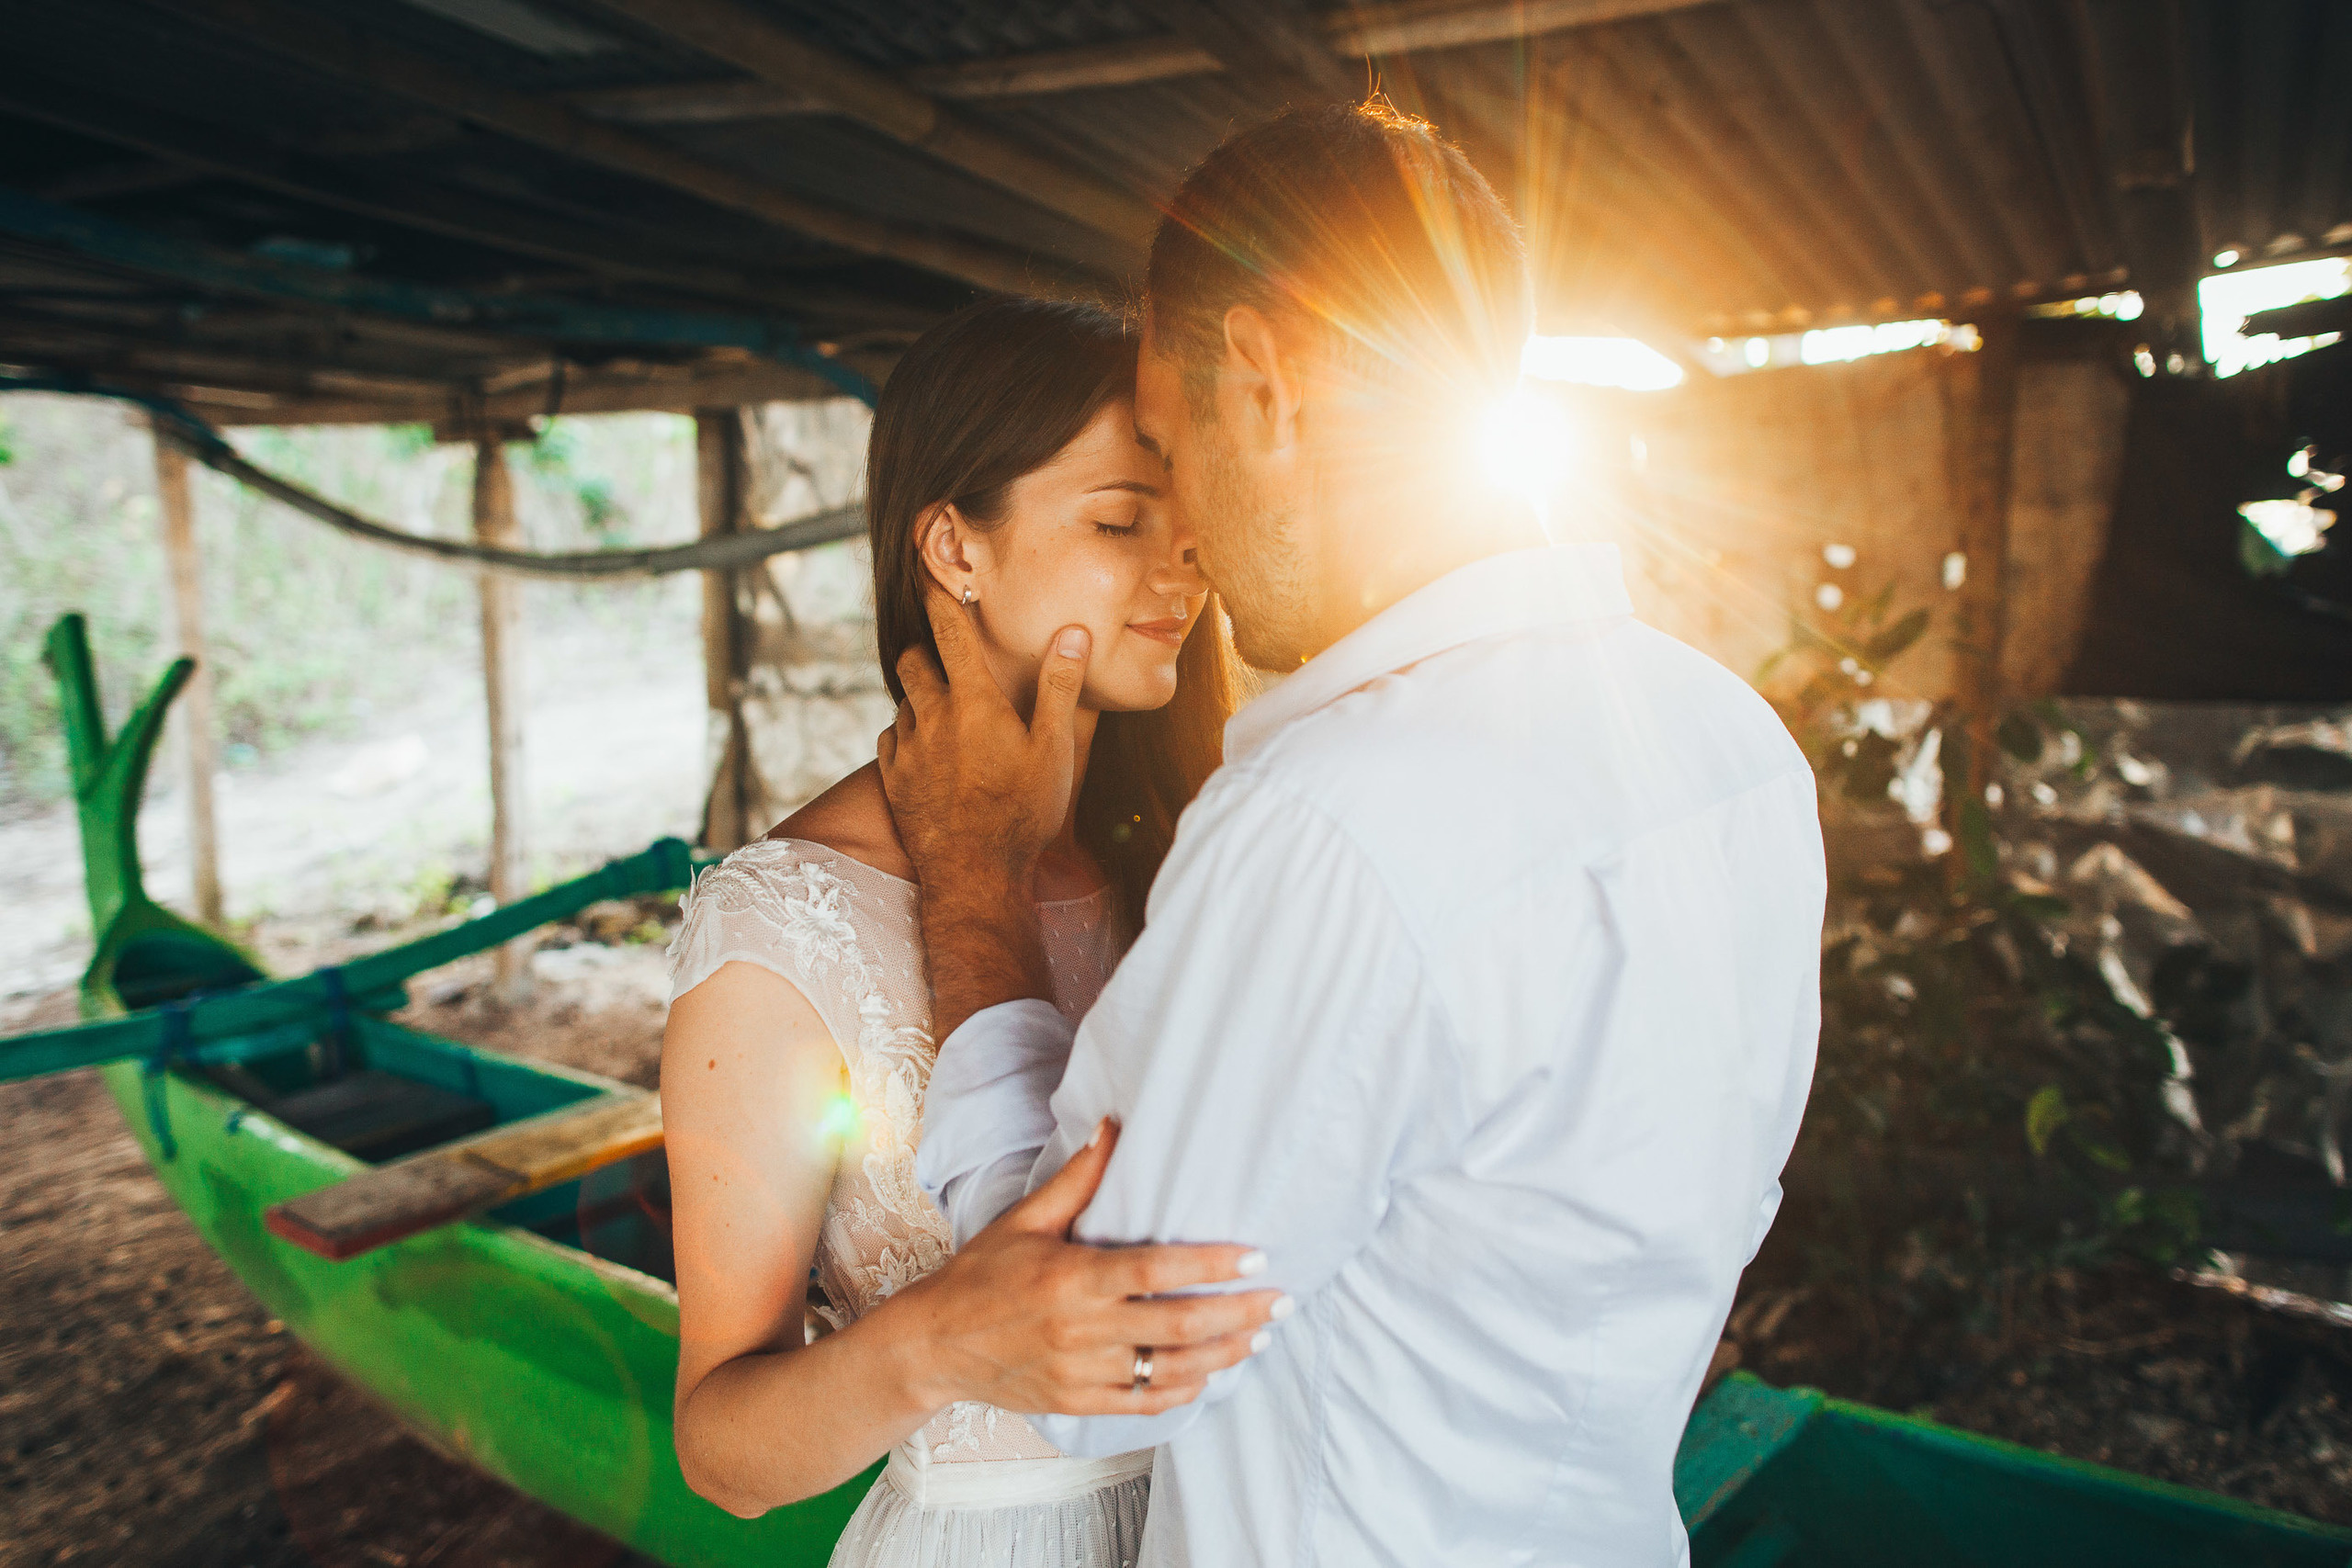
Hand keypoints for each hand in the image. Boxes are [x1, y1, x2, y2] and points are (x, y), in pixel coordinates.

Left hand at [878, 584, 1090, 889]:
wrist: (974, 874)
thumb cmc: (1022, 812)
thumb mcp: (1055, 749)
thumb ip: (1060, 687)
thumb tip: (1072, 633)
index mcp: (973, 702)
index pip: (949, 632)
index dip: (939, 598)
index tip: (930, 574)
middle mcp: (931, 717)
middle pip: (912, 661)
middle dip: (925, 650)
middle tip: (944, 655)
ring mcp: (907, 749)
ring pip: (903, 702)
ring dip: (920, 699)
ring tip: (947, 714)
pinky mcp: (893, 780)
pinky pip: (892, 740)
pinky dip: (907, 735)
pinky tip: (928, 750)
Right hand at [889, 1122, 1285, 1416]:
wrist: (933, 1345)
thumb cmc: (980, 1275)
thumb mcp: (1025, 1220)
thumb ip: (1078, 1178)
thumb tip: (1114, 1126)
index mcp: (1072, 1279)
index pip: (1156, 1271)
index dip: (1212, 1265)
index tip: (1256, 1257)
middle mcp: (1082, 1330)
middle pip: (1178, 1326)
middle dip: (1238, 1315)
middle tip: (1281, 1300)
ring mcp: (1082, 1372)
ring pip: (1170, 1370)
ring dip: (1223, 1355)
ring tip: (1259, 1335)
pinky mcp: (1078, 1402)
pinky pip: (1144, 1403)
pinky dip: (1185, 1390)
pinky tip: (1212, 1372)